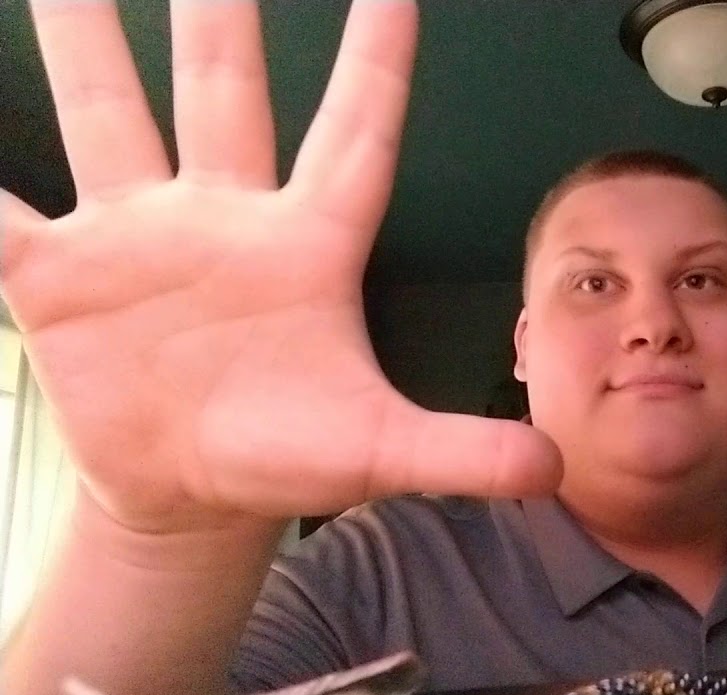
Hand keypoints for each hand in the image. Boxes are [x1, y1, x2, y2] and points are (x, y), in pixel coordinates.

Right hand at [0, 1, 560, 536]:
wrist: (190, 495)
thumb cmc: (285, 455)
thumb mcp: (378, 452)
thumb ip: (461, 451)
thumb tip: (551, 467)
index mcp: (308, 243)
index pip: (355, 133)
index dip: (377, 61)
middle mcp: (223, 218)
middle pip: (223, 93)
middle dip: (217, 14)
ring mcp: (137, 236)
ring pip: (107, 114)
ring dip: (82, 43)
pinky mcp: (60, 278)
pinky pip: (1, 216)